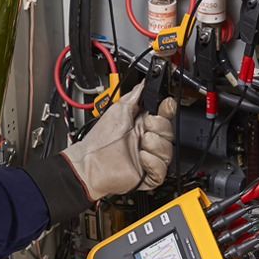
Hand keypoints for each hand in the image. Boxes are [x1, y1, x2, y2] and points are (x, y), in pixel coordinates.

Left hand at [60, 82, 175, 201]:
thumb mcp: (118, 109)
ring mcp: (148, 158)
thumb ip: (135, 95)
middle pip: (169, 132)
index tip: (166, 105)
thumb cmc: (99, 140)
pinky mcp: (147, 175)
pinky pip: (161, 168)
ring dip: (155, 144)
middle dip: (160, 126)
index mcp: (142, 126)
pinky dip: (153, 161)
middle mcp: (147, 142)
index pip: (165, 116)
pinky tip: (141, 157)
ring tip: (141, 142)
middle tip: (145, 126)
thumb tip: (145, 83)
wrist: (88, 162)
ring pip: (168, 150)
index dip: (168, 110)